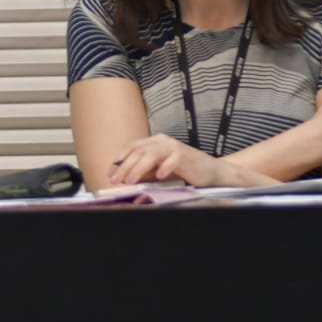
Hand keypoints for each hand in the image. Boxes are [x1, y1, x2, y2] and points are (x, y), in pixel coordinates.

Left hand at [109, 134, 224, 187]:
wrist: (211, 172)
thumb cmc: (183, 172)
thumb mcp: (158, 171)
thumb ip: (143, 172)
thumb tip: (123, 179)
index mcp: (154, 142)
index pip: (131, 147)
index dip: (119, 160)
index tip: (110, 174)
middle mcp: (162, 141)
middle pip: (138, 151)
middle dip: (125, 166)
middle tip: (117, 180)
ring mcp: (174, 147)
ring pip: (151, 154)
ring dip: (138, 168)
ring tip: (130, 180)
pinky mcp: (186, 155)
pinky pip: (172, 160)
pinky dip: (165, 167)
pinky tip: (159, 176)